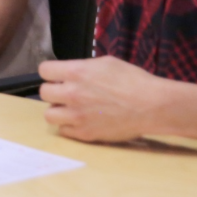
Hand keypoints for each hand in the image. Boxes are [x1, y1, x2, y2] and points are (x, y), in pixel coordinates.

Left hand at [39, 56, 164, 142]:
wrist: (152, 105)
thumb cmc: (133, 81)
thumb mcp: (104, 63)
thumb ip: (82, 68)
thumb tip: (70, 73)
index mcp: (76, 72)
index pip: (44, 70)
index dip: (51, 73)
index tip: (57, 76)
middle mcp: (72, 93)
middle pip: (44, 93)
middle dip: (54, 91)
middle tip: (66, 93)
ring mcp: (77, 116)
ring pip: (49, 115)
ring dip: (58, 110)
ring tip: (71, 109)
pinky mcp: (85, 133)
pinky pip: (64, 131)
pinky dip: (70, 126)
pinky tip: (82, 121)